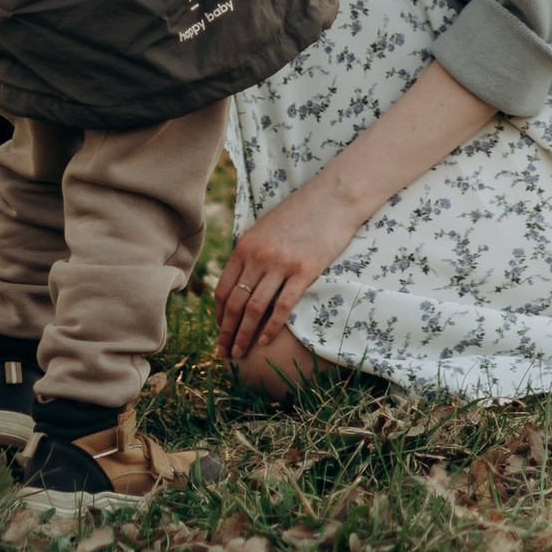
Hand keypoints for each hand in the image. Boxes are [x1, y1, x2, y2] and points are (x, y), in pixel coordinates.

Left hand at [213, 173, 362, 366]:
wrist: (333, 198)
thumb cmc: (301, 213)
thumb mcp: (266, 228)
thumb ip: (251, 253)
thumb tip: (241, 280)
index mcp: (245, 246)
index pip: (223, 289)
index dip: (219, 315)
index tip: (220, 330)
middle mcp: (258, 256)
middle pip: (235, 303)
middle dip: (227, 332)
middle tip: (225, 352)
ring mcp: (281, 264)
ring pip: (254, 309)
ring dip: (244, 335)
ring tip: (241, 353)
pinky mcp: (304, 271)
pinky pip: (282, 306)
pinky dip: (270, 327)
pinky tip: (264, 341)